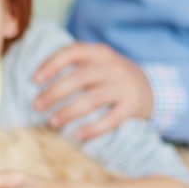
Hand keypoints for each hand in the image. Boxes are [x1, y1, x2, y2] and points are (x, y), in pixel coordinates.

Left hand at [33, 42, 153, 140]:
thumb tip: (38, 81)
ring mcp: (124, 86)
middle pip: (79, 78)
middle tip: (37, 106)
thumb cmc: (113, 77)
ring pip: (92, 99)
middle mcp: (113, 67)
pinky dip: (93, 129)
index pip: (73, 52)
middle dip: (54, 93)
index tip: (35, 80)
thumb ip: (76, 65)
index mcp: (101, 53)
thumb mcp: (99, 63)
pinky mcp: (132, 107)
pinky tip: (77, 135)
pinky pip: (110, 119)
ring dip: (68, 112)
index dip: (52, 64)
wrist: (153, 89)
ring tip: (52, 122)